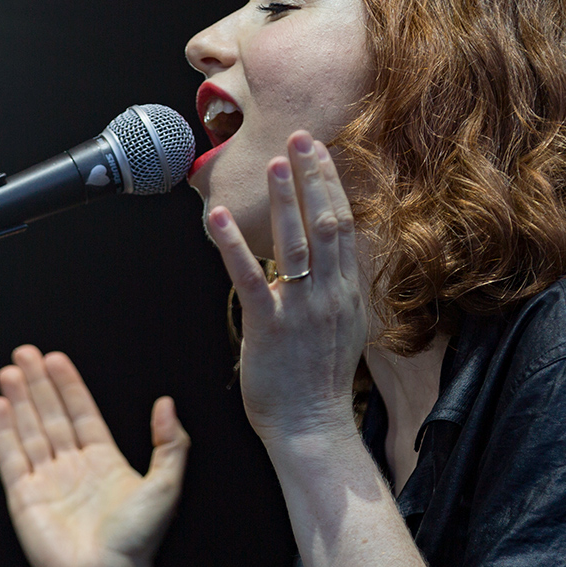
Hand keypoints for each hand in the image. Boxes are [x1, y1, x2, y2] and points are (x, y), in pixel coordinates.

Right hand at [0, 346, 188, 566]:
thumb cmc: (137, 542)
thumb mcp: (166, 485)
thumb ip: (170, 442)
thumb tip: (166, 403)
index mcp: (104, 462)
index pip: (82, 413)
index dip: (69, 385)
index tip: (57, 359)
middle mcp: (73, 468)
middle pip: (51, 415)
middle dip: (38, 383)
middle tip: (25, 353)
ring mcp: (47, 481)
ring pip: (30, 430)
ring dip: (19, 400)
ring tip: (9, 371)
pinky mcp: (24, 498)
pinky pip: (11, 457)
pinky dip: (3, 431)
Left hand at [206, 130, 365, 445]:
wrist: (312, 428)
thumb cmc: (318, 384)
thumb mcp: (342, 328)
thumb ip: (334, 291)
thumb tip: (324, 261)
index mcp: (347, 293)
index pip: (343, 225)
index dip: (330, 184)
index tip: (319, 152)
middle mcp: (330, 295)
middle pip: (326, 223)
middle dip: (313, 177)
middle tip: (300, 138)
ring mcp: (302, 310)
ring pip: (296, 243)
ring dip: (284, 198)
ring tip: (273, 163)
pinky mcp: (270, 327)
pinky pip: (251, 278)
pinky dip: (234, 244)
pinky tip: (219, 217)